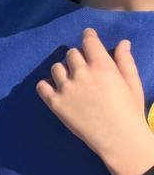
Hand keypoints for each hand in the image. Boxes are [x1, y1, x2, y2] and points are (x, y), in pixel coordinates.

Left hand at [37, 28, 153, 174]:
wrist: (118, 138)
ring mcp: (66, 88)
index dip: (88, 36)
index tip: (87, 36)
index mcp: (102, 66)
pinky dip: (46, 85)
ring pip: (56, 68)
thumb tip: (123, 43)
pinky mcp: (55, 103)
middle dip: (78, 57)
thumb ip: (125, 61)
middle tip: (83, 67)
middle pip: (71, 54)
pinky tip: (54, 89)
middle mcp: (82, 74)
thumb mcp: (132, 83)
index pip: (89, 42)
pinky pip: (42, 86)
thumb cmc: (130, 111)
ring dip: (63, 70)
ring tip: (71, 80)